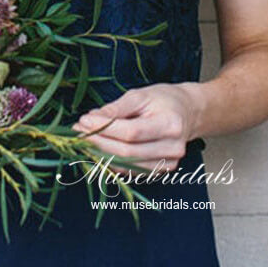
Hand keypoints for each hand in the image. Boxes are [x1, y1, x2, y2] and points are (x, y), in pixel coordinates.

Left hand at [72, 83, 199, 174]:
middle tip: (78, 131)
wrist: (188, 113)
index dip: (105, 128)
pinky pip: (131, 171)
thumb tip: (92, 119)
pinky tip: (96, 150)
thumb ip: (117, 108)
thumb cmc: (164, 100)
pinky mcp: (161, 171)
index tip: (84, 120)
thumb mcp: (141, 95)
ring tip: (83, 139)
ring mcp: (168, 164)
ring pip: (127, 165)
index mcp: (170, 125)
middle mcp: (172, 149)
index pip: (132, 132)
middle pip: (128, 152)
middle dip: (98, 142)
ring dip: (101, 154)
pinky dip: (111, 162)